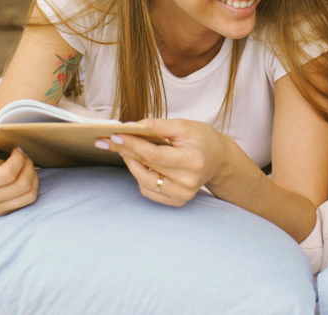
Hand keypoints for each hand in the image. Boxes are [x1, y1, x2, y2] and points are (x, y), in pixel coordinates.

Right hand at [0, 134, 38, 215]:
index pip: (7, 174)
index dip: (18, 159)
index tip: (16, 149)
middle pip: (21, 184)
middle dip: (27, 165)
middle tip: (22, 155)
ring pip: (28, 193)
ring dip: (32, 175)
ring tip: (25, 164)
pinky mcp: (2, 211)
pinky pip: (28, 199)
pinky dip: (33, 185)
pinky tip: (25, 174)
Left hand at [97, 118, 234, 206]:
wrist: (219, 159)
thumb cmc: (202, 138)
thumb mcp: (183, 125)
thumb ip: (157, 126)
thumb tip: (130, 127)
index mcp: (192, 161)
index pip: (154, 155)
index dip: (132, 145)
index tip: (115, 135)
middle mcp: (188, 182)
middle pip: (147, 168)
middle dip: (126, 152)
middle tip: (108, 141)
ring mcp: (184, 194)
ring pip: (145, 182)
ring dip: (131, 165)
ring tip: (123, 150)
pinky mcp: (178, 201)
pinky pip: (150, 192)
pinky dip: (140, 178)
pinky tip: (138, 165)